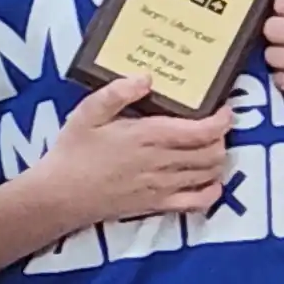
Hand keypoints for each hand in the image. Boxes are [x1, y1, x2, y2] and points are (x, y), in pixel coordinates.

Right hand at [40, 70, 235, 226]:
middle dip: (221, 138)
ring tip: (209, 147)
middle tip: (212, 127)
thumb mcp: (86, 113)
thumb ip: (116, 93)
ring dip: (217, 160)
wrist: (59, 196)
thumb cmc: (73, 152)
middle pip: (213, 152)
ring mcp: (163, 187)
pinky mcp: (158, 206)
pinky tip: (209, 182)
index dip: (222, 120)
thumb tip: (146, 78)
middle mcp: (162, 162)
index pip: (202, 131)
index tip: (224, 109)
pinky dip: (211, 191)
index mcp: (148, 136)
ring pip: (210, 174)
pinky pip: (197, 202)